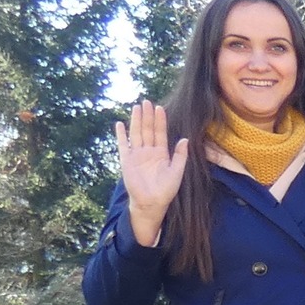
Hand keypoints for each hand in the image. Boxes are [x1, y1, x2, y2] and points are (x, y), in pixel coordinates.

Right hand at [115, 101, 188, 244]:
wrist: (152, 202)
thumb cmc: (166, 190)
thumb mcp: (177, 172)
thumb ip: (180, 156)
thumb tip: (185, 139)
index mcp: (161, 153)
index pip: (160, 133)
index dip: (160, 121)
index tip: (159, 108)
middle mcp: (149, 151)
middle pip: (148, 130)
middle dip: (147, 116)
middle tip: (146, 101)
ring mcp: (137, 154)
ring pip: (136, 133)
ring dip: (136, 121)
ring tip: (136, 107)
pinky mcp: (126, 160)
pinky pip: (123, 145)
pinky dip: (121, 135)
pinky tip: (119, 124)